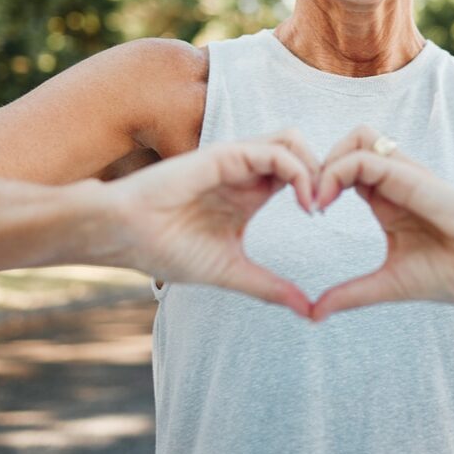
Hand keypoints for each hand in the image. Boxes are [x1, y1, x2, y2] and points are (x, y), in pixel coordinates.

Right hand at [103, 130, 320, 317]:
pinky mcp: (226, 155)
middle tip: (328, 208)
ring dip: (315, 167)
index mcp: (250, 193)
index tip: (326, 223)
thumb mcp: (232, 271)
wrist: (125, 236)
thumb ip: (271, 286)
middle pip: (303, 151)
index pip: (299, 175)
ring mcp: (237, 160)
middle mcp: (247, 172)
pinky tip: (303, 202)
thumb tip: (309, 312)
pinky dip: (298, 171)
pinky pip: (275, 151)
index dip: (321, 190)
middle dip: (326, 173)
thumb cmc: (167, 250)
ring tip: (316, 204)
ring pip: (293, 141)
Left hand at [310, 125, 453, 321]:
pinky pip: (367, 156)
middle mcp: (394, 181)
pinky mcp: (413, 177)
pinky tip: (326, 201)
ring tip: (316, 199)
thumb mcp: (391, 283)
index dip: (319, 182)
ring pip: (356, 137)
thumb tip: (313, 313)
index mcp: (387, 200)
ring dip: (328, 161)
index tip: (307, 213)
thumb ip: (353, 293)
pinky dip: (339, 170)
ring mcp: (405, 175)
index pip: (345, 169)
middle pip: (347, 144)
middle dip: (317, 165)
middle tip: (305, 202)